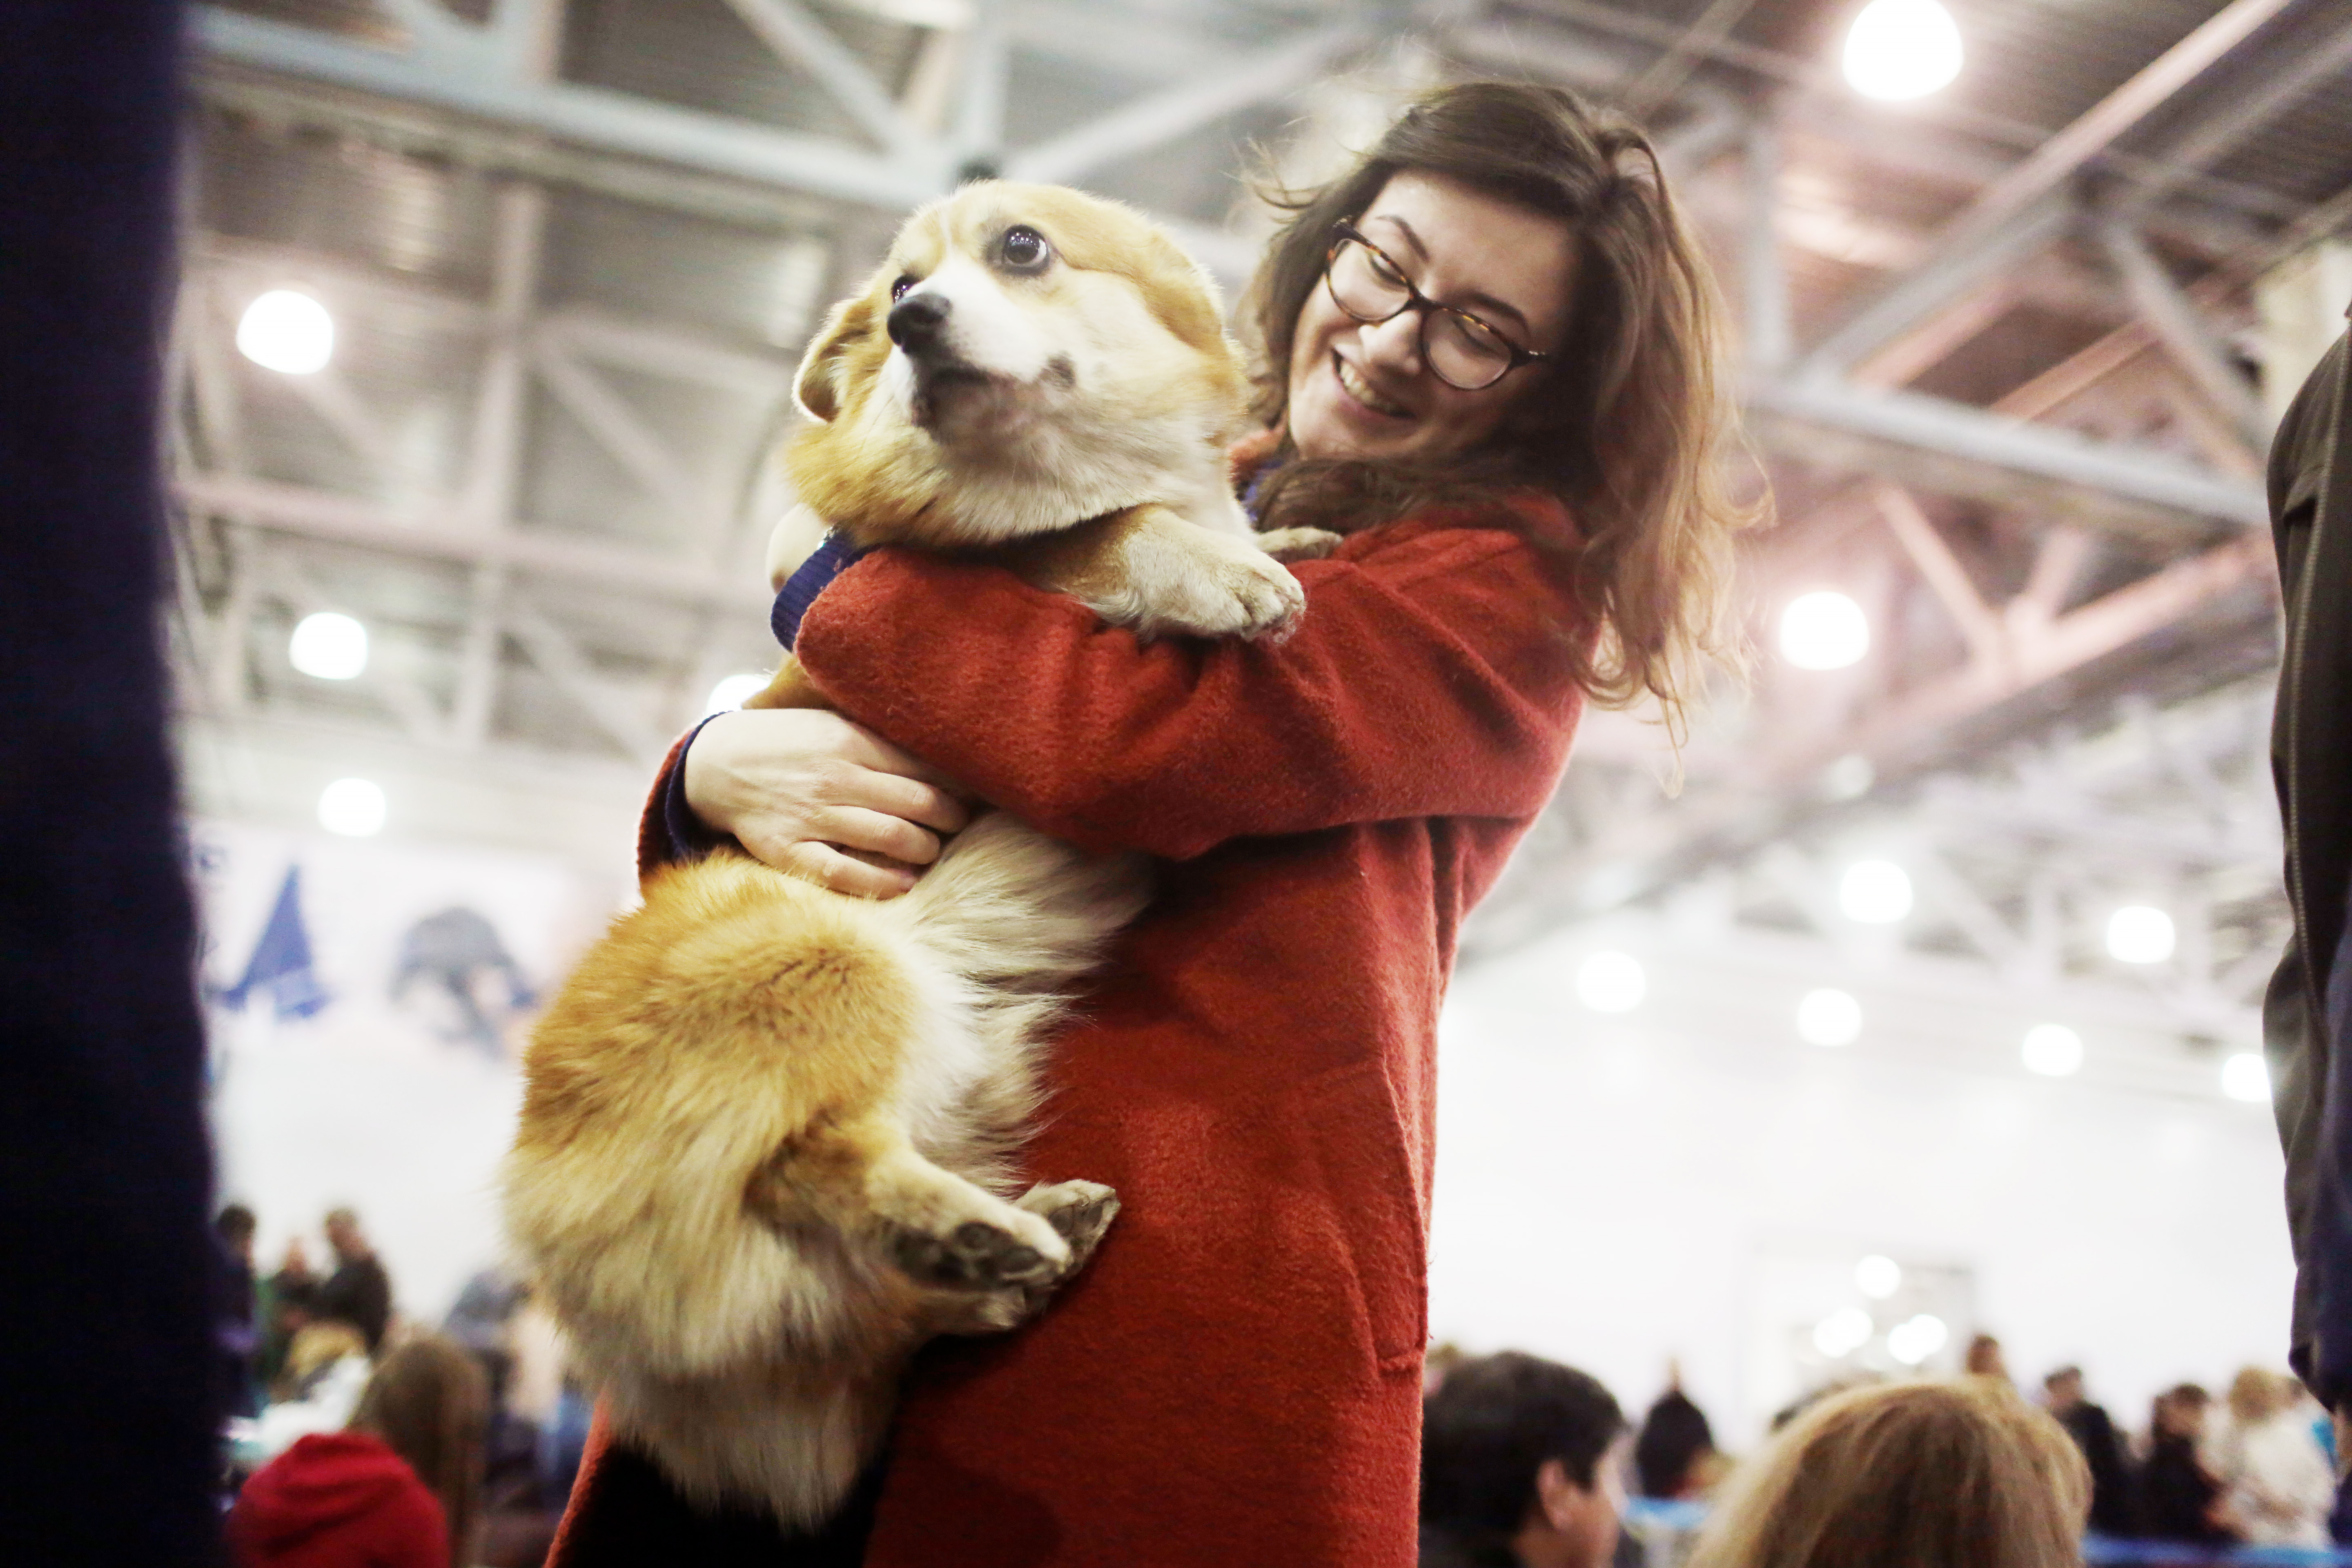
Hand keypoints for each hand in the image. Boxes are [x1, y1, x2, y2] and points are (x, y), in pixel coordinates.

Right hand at [683, 708, 969, 897]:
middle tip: (958, 825)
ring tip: (931, 850)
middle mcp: (834, 776)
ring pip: (892, 838)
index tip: (974, 793)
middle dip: (952, 819)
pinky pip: (846, 873)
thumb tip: (949, 764)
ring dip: (926, 850)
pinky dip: (883, 882)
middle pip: (919, 804)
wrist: (717, 764)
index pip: (926, 766)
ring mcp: (810, 815)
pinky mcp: (788, 850)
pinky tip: (905, 882)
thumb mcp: (836, 727)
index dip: (959, 784)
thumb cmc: (792, 746)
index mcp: (851, 740)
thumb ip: (884, 744)